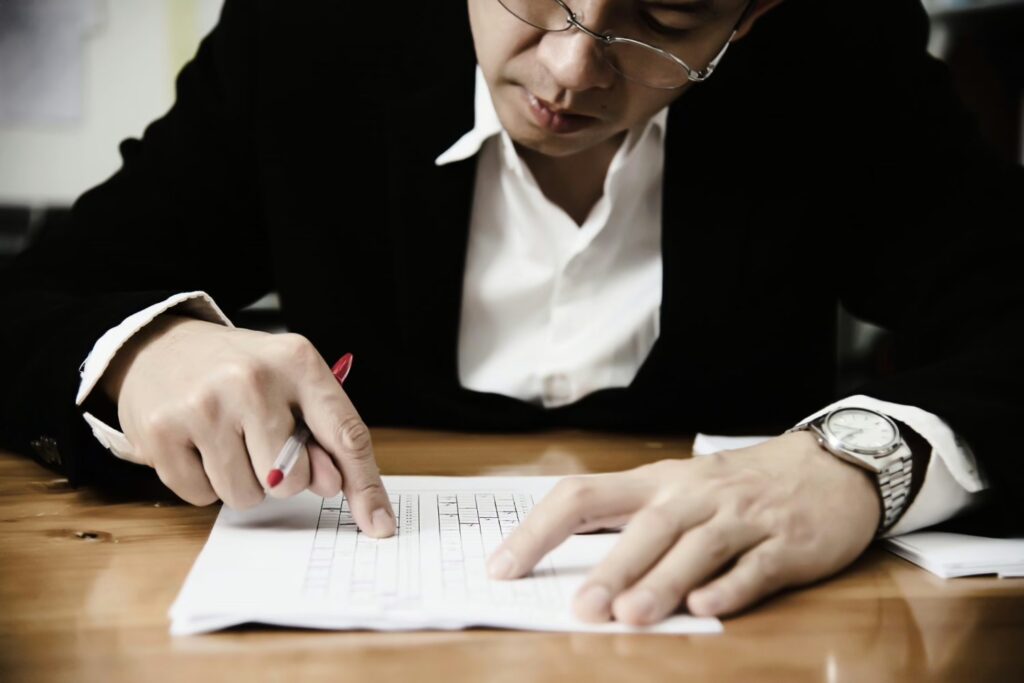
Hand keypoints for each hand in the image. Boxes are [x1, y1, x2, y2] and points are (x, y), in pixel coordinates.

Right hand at [100, 313, 394, 536]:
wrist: (162, 346)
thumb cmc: (240, 371)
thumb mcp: (291, 382)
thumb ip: (322, 432)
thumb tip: (332, 486)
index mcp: (297, 362)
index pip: (345, 434)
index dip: (365, 486)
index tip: (380, 525)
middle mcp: (251, 379)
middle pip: (290, 479)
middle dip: (282, 477)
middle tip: (261, 443)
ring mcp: (204, 405)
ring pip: (246, 496)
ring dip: (242, 482)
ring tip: (227, 440)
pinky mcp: (162, 432)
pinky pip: (201, 496)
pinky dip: (204, 482)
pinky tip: (198, 445)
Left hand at [486, 431, 880, 622]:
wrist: (831, 467)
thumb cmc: (740, 485)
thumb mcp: (682, 490)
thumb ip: (634, 525)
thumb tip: (576, 571)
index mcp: (657, 482)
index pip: (584, 496)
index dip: (539, 531)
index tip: (503, 566)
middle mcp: (694, 495)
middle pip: (646, 527)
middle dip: (611, 568)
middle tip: (579, 607)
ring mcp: (742, 517)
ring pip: (696, 547)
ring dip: (662, 581)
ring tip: (630, 617)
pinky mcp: (786, 543)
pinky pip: (755, 566)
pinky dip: (730, 586)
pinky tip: (706, 605)